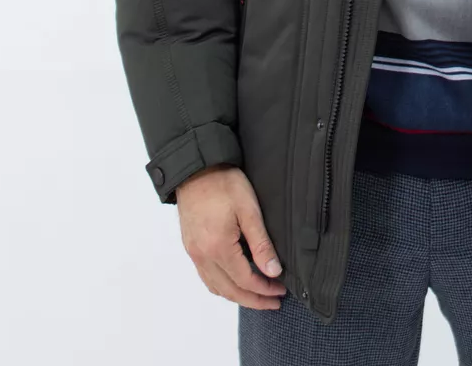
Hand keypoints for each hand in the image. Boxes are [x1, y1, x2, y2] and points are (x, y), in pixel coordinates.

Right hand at [176, 164, 286, 309]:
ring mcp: (194, 253)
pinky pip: (206, 277)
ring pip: (216, 287)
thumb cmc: (223, 183)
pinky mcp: (190, 247)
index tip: (281, 290)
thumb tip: (274, 271)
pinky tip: (233, 282)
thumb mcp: (249, 210)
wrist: (196, 168)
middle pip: (230, 290)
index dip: (265, 289)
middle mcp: (203, 256)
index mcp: (218, 247)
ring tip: (257, 296)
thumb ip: (261, 243)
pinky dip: (221, 286)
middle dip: (253, 300)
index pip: (245, 280)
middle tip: (273, 302)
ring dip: (237, 296)